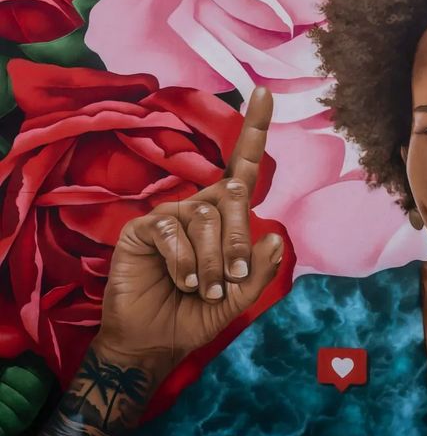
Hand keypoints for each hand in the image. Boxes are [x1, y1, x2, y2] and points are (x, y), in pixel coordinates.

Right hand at [94, 87, 283, 377]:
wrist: (155, 342)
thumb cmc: (196, 316)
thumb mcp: (238, 298)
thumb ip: (259, 271)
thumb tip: (276, 236)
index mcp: (224, 220)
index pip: (241, 169)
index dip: (253, 130)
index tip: (265, 93)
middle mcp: (198, 210)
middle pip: (232, 197)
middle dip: (238, 241)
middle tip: (234, 277)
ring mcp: (168, 216)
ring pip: (205, 218)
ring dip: (212, 261)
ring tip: (206, 289)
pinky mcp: (142, 229)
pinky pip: (172, 231)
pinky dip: (185, 263)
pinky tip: (183, 282)